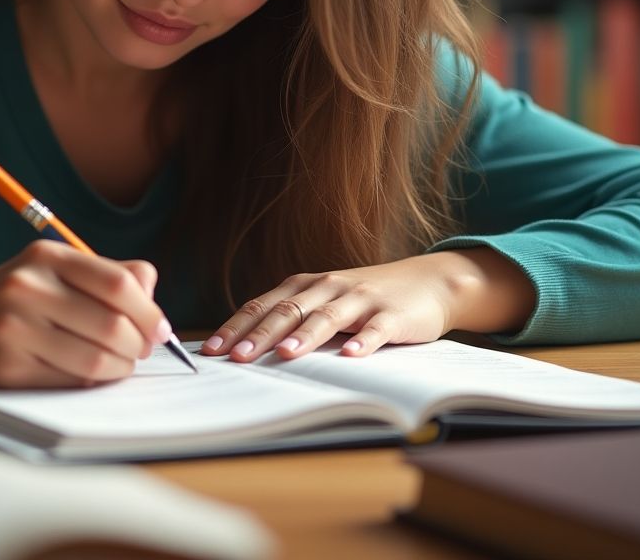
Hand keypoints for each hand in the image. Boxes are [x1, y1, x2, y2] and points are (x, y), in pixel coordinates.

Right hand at [0, 239, 171, 387]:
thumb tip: (153, 298)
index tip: (160, 330)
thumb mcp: (56, 268)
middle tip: (141, 351)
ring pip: (94, 360)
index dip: (149, 312)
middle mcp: (29, 287)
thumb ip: (108, 275)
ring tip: (120, 364)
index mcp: (48, 256)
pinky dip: (92, 381)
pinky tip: (91, 373)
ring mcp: (14, 327)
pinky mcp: (5, 365)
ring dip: (120, 368)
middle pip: (111, 325)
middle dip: (138, 345)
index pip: (118, 284)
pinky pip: (67, 381)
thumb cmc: (18, 295)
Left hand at [199, 248, 536, 361]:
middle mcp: (328, 287)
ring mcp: (360, 299)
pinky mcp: (392, 314)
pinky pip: (376, 329)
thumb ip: (292, 317)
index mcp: (305, 286)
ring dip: (306, 336)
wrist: (426, 282)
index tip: (212, 349)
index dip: (236, 326)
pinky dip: (363, 342)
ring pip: (327, 317)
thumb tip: (245, 345)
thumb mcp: (324, 301)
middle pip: (288, 310)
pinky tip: (352, 356)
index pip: (262, 305)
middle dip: (260, 335)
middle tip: (237, 357)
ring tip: (286, 354)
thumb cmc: (364, 299)